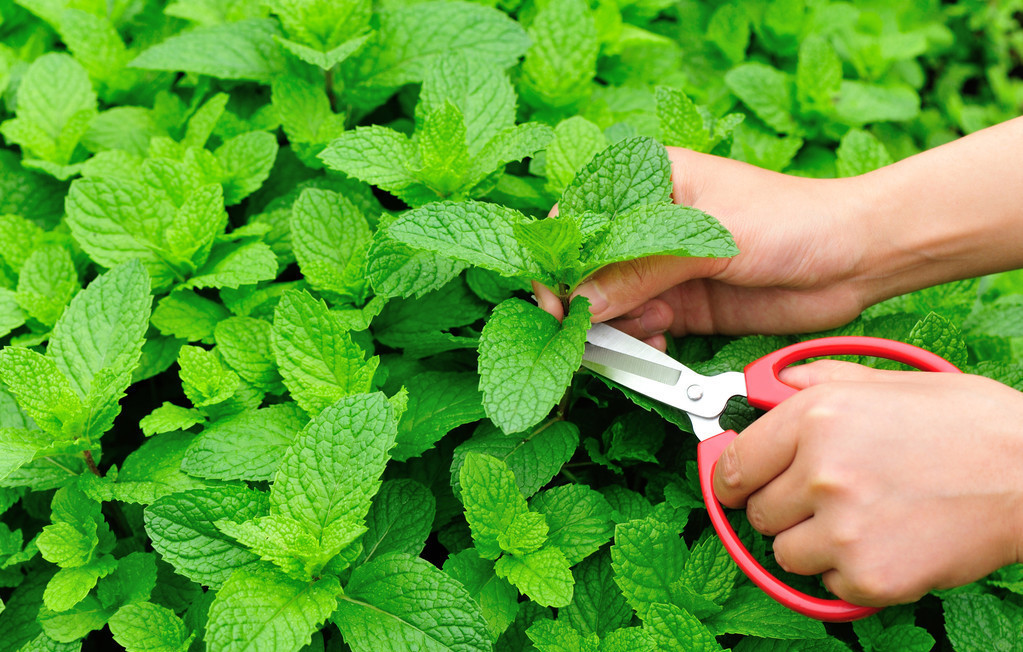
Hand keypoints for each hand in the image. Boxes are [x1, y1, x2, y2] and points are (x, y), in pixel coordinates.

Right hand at [536, 147, 880, 348]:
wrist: (854, 260)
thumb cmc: (792, 220)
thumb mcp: (711, 238)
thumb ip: (642, 269)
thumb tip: (581, 301)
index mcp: (648, 181)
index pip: (578, 215)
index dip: (559, 257)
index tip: (555, 297)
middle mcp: (648, 224)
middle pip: (586, 266)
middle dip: (583, 301)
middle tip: (586, 332)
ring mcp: (663, 268)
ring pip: (608, 303)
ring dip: (614, 327)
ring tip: (646, 332)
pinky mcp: (681, 305)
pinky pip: (639, 328)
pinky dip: (638, 343)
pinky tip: (659, 344)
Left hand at [712, 360, 1022, 605]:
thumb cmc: (968, 423)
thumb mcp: (886, 382)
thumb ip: (817, 381)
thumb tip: (767, 385)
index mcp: (816, 418)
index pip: (733, 464)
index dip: (732, 476)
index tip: (737, 484)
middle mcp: (820, 473)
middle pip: (756, 512)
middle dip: (781, 507)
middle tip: (821, 498)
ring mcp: (843, 529)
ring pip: (785, 552)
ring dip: (810, 542)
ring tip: (860, 518)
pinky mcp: (871, 575)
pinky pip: (827, 582)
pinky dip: (848, 570)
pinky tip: (886, 541)